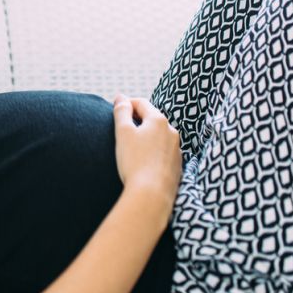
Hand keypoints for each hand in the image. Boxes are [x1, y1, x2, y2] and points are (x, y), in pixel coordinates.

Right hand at [112, 94, 181, 214]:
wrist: (152, 195)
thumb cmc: (135, 161)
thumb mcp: (123, 132)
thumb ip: (121, 112)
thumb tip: (121, 98)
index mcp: (159, 120)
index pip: (141, 103)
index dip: (127, 103)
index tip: (115, 108)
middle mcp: (171, 132)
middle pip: (152, 118)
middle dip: (137, 119)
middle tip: (121, 126)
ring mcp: (176, 150)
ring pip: (159, 136)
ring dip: (146, 136)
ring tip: (131, 145)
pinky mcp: (177, 166)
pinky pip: (163, 152)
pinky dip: (153, 151)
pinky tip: (143, 161)